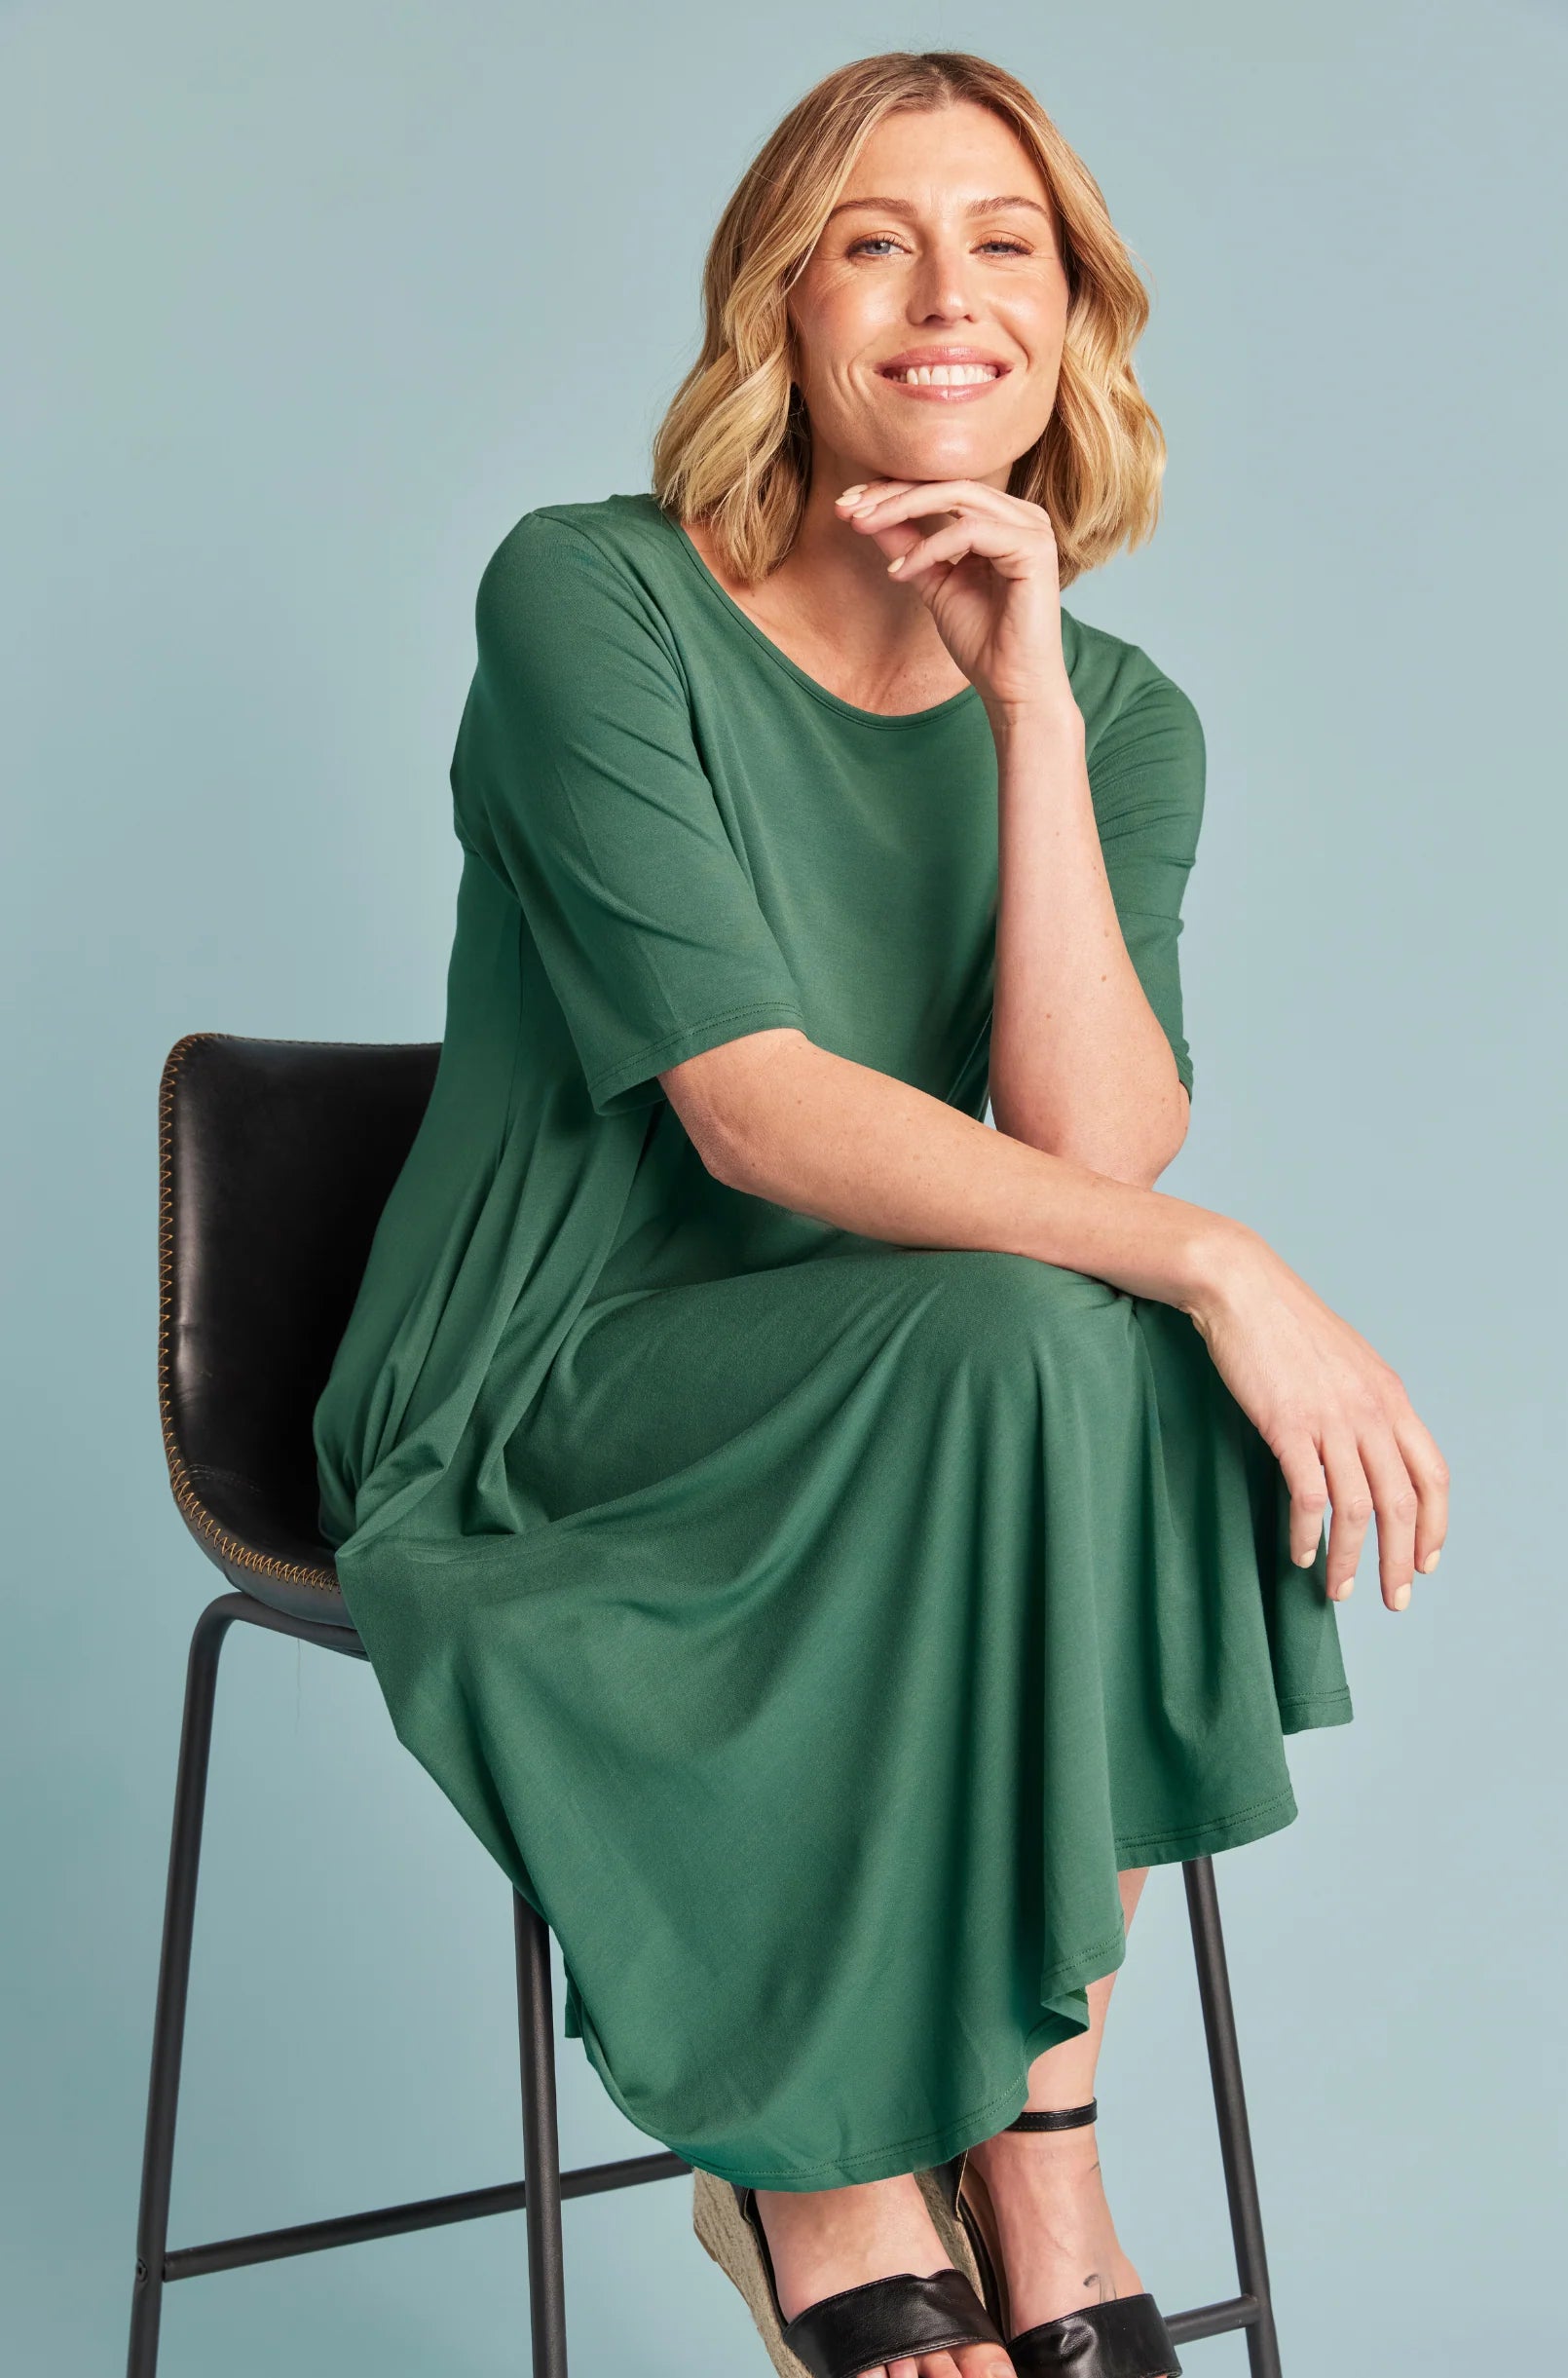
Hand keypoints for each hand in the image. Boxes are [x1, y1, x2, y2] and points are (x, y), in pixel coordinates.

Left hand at [834, 478, 1074, 726]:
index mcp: (1002, 519)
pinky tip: (901, 571)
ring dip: (903, 510)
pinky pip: (971, 532)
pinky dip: (930, 548)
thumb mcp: (932, 583)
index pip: (942, 487)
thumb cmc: (982, 641)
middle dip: (891, 494)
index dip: (892, 491)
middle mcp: (1022, 516)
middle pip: (947, 484)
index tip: (847, 504)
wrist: (1013, 688)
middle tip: (847, 509)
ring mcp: (1032, 529)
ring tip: (863, 527)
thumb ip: (907, 546)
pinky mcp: (1034, 549)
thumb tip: (865, 515)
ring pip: (958, 497)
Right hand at [1184, 1224, 1449, 1608]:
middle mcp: (1371, 1411)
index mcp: (1390, 1397)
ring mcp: (1330, 1419)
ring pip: (1357, 1509)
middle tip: (1393, 1598)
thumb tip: (1369, 1450)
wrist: (1241, 1287)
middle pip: (1402, 1503)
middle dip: (1400, 1560)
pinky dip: (1306, 1532)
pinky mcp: (1287, 1425)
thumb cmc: (1284, 1324)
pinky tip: (1299, 1553)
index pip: (1432, 1475)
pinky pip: (1308, 1495)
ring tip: (1339, 1591)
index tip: (1426, 1562)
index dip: (1436, 1526)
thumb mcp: (1345, 1362)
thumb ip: (1365, 1405)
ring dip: (1351, 1559)